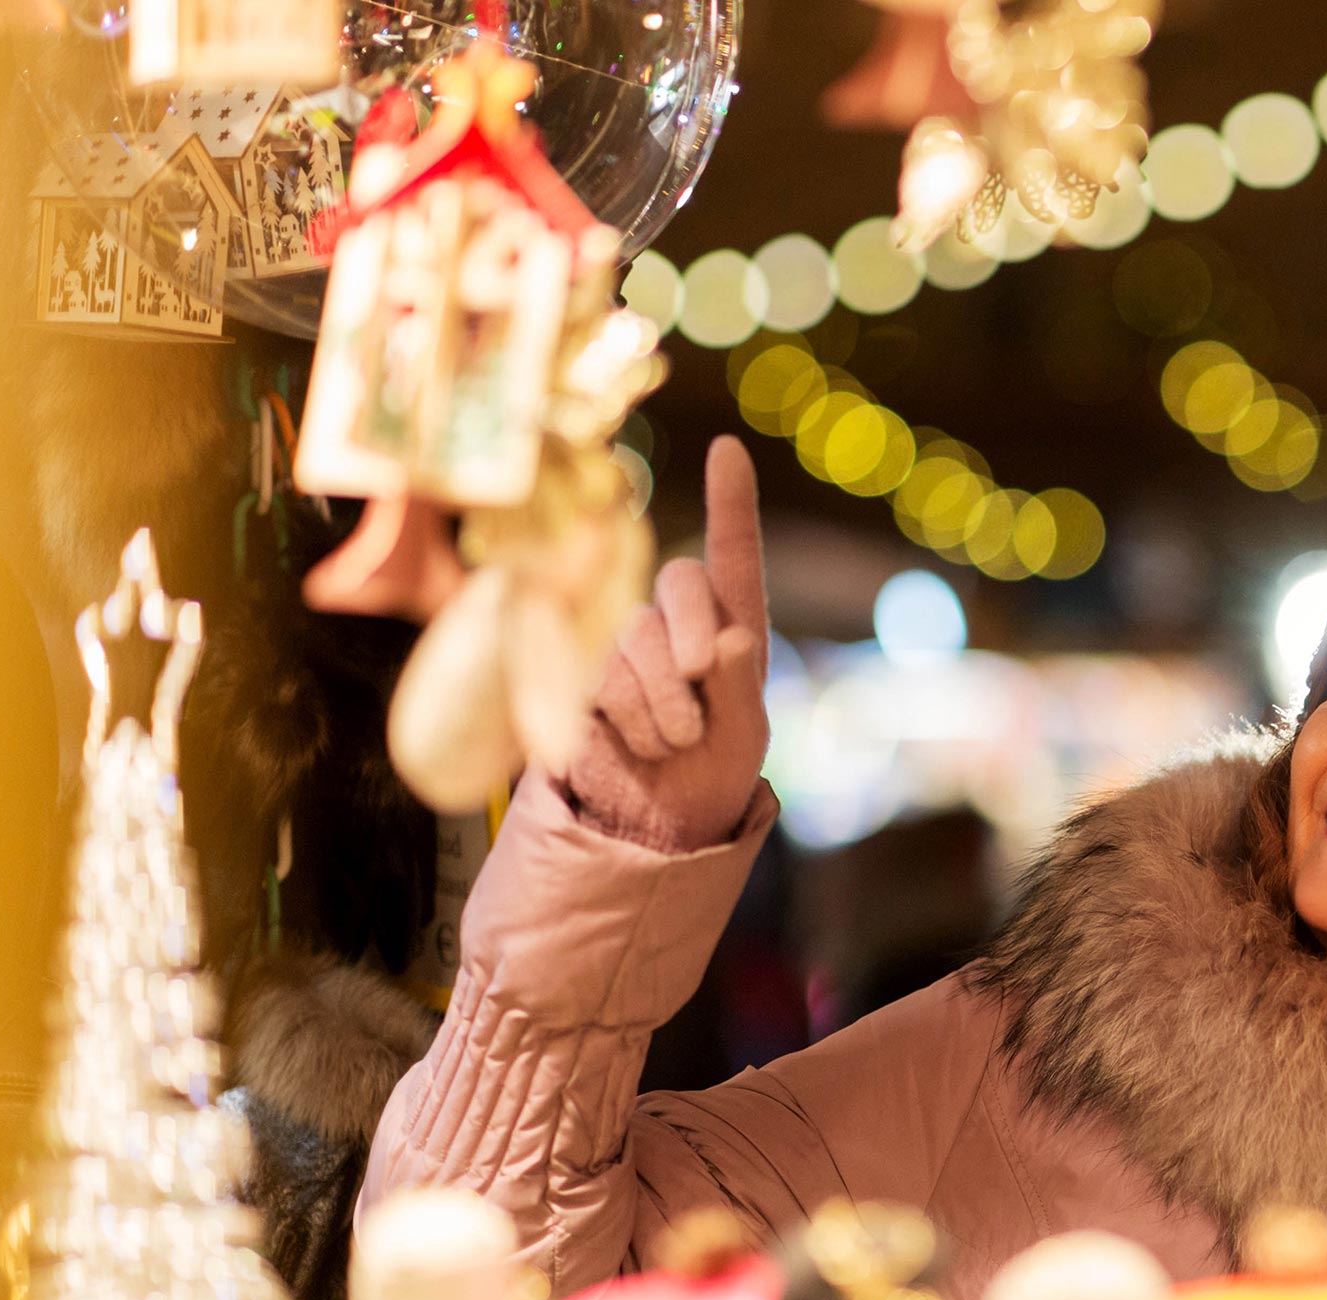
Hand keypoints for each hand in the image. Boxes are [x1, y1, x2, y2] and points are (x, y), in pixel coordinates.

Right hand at [562, 436, 770, 851]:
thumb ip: (741, 688)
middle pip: (679, 583)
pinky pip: (601, 676)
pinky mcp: (581, 676)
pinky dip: (630, 718)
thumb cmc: (712, 774)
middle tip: (703, 685)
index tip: (728, 448)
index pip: (733, 556)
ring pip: (637, 638)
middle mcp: (676, 624)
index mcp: (732, 627)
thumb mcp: (745, 738)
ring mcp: (624, 645)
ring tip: (675, 741)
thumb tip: (731, 639)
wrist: (654, 823)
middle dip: (693, 634)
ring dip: (663, 699)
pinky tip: (638, 745)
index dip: (730, 503)